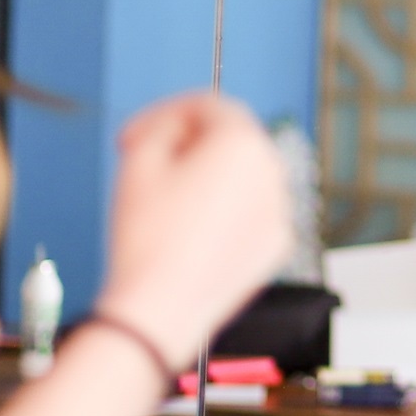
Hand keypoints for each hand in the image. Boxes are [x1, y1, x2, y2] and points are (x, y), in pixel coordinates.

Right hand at [94, 94, 290, 368]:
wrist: (159, 310)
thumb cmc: (148, 240)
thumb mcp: (138, 160)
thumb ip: (162, 126)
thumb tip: (177, 130)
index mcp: (242, 144)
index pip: (207, 105)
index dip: (164, 114)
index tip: (138, 134)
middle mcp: (271, 174)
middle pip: (229, 139)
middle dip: (187, 144)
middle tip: (146, 162)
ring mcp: (278, 212)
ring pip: (241, 177)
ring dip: (207, 176)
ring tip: (166, 200)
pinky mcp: (274, 247)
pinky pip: (249, 213)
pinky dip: (224, 211)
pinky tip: (190, 230)